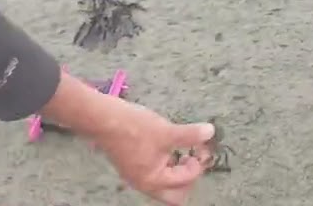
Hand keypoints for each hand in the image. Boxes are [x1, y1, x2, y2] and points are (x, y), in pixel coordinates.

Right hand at [94, 100, 215, 204]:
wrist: (102, 119)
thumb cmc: (132, 128)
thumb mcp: (166, 131)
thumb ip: (190, 134)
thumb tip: (209, 132)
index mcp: (153, 181)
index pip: (185, 181)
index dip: (198, 164)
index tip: (203, 147)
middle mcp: (144, 183)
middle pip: (174, 194)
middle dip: (188, 177)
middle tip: (195, 157)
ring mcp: (136, 175)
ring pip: (164, 184)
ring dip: (177, 171)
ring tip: (183, 151)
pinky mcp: (131, 165)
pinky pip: (153, 173)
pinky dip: (165, 165)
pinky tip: (167, 147)